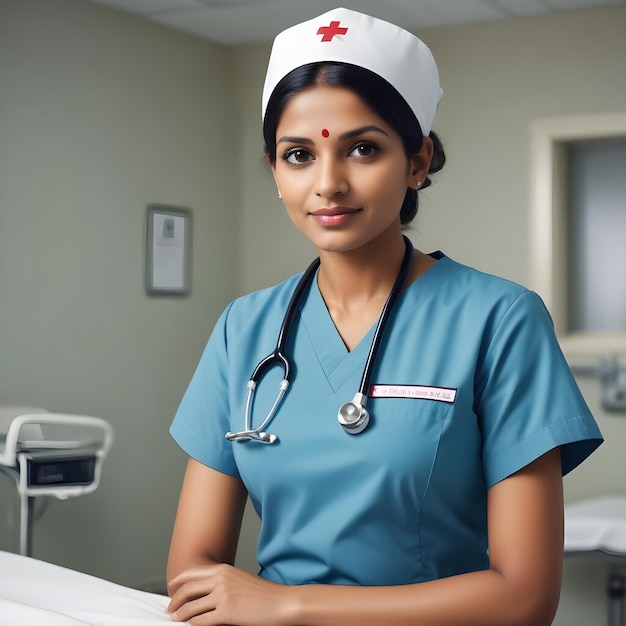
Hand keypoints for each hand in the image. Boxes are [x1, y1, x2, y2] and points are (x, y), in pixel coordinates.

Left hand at [167, 563, 295, 624]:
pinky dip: (192, 624)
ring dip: (180, 614)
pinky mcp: (226, 613)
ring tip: (175, 619)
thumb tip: (205, 592)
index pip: (192, 573)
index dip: (178, 581)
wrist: (280, 602)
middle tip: (169, 608)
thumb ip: (222, 581)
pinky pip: (201, 620)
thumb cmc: (264, 593)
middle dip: (175, 600)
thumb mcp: (240, 579)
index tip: (170, 587)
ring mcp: (223, 595)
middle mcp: (220, 579)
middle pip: (188, 589)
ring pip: (191, 606)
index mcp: (224, 569)